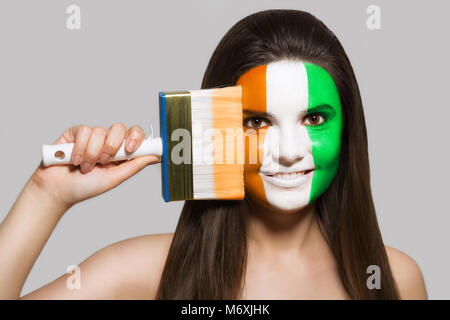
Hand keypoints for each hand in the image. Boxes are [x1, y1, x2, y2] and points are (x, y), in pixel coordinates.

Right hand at [31, 123, 159, 208]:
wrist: (58, 190)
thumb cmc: (85, 187)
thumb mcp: (114, 178)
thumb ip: (134, 166)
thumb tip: (155, 156)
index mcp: (120, 152)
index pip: (134, 134)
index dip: (135, 138)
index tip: (131, 149)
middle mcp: (107, 142)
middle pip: (119, 128)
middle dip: (111, 146)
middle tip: (104, 162)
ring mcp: (91, 136)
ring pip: (100, 131)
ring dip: (92, 153)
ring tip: (84, 167)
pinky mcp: (74, 133)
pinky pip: (83, 131)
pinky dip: (79, 148)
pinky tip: (73, 160)